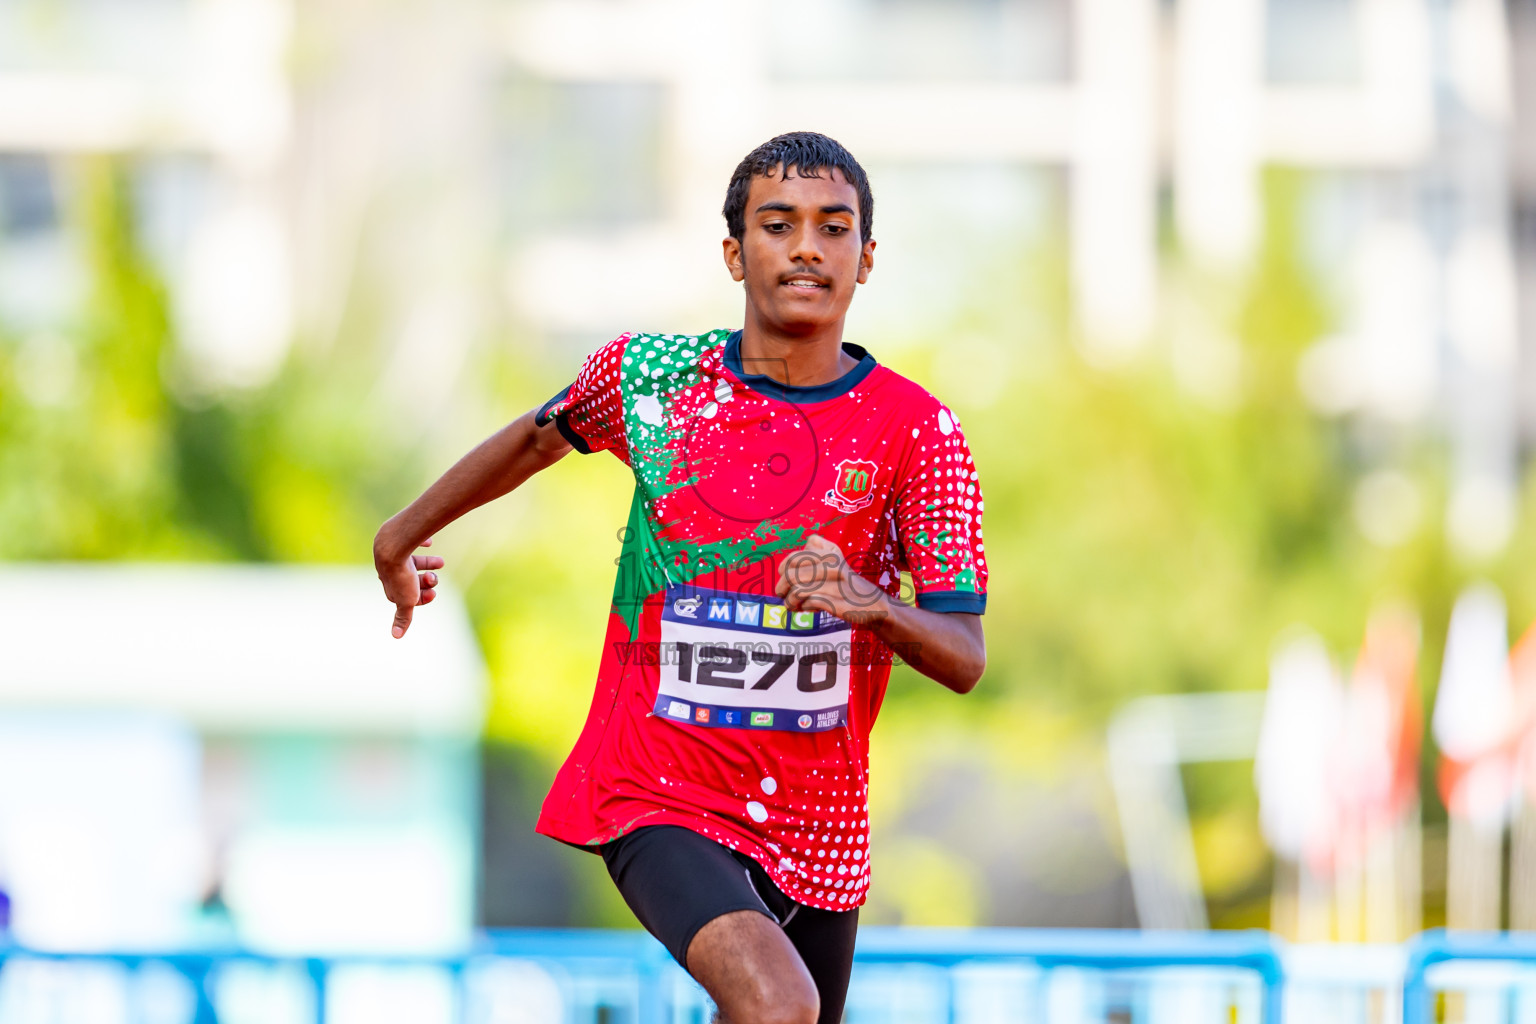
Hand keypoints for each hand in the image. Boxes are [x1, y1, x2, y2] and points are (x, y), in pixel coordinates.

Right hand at [374, 534, 444, 637]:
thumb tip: (396, 636)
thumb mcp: (405, 600)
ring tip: (441, 562)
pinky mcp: (398, 539)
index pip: (408, 595)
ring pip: (414, 562)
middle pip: (412, 579)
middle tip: (434, 578)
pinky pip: (410, 541)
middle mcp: (390, 571)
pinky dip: (421, 543)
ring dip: (429, 564)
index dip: (423, 596)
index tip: (433, 593)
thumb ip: (403, 617)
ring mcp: (394, 555)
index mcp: (391, 586)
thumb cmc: (400, 575)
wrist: (393, 546)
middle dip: (427, 581)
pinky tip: (429, 543)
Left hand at [775, 534, 890, 626]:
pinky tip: (808, 608)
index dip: (784, 566)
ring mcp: (836, 583)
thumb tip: (782, 571)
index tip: (783, 575)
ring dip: (790, 600)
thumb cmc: (847, 586)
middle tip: (781, 594)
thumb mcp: (834, 565)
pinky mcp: (838, 601)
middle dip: (781, 586)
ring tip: (791, 605)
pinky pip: (810, 602)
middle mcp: (833, 565)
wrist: (876, 605)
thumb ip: (812, 560)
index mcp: (830, 553)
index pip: (795, 557)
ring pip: (798, 590)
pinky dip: (804, 607)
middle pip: (792, 574)